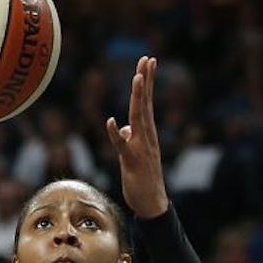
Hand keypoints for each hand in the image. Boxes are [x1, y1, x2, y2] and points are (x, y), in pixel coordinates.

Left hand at [105, 56, 168, 218]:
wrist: (152, 203)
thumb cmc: (143, 178)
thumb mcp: (132, 154)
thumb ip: (127, 138)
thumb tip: (121, 128)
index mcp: (146, 134)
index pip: (147, 103)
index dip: (146, 83)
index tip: (148, 62)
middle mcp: (146, 137)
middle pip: (146, 104)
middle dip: (146, 81)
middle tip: (147, 59)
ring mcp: (141, 148)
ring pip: (139, 119)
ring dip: (138, 99)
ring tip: (137, 78)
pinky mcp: (132, 162)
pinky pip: (122, 146)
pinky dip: (115, 134)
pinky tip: (110, 122)